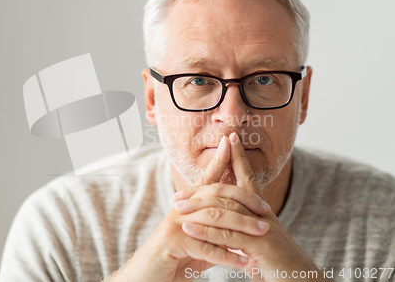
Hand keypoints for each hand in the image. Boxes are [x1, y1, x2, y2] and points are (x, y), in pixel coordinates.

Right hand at [108, 135, 270, 281]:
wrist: (144, 277)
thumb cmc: (171, 260)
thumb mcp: (196, 243)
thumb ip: (214, 235)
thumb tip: (236, 235)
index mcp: (186, 206)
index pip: (206, 179)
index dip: (218, 160)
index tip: (230, 143)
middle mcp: (180, 209)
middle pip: (216, 196)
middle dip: (243, 199)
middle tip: (267, 209)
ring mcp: (176, 224)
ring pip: (214, 219)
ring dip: (241, 226)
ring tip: (262, 233)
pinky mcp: (173, 242)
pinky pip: (205, 247)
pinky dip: (226, 256)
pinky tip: (243, 262)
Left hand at [172, 132, 329, 281]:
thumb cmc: (278, 264)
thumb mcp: (259, 242)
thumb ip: (244, 230)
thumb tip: (228, 224)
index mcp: (262, 212)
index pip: (248, 178)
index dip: (239, 157)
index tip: (230, 139)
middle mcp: (262, 214)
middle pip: (230, 191)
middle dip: (203, 187)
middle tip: (177, 193)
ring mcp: (261, 227)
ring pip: (225, 210)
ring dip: (197, 207)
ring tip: (176, 207)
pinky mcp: (260, 245)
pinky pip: (227, 235)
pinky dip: (205, 231)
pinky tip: (188, 227)